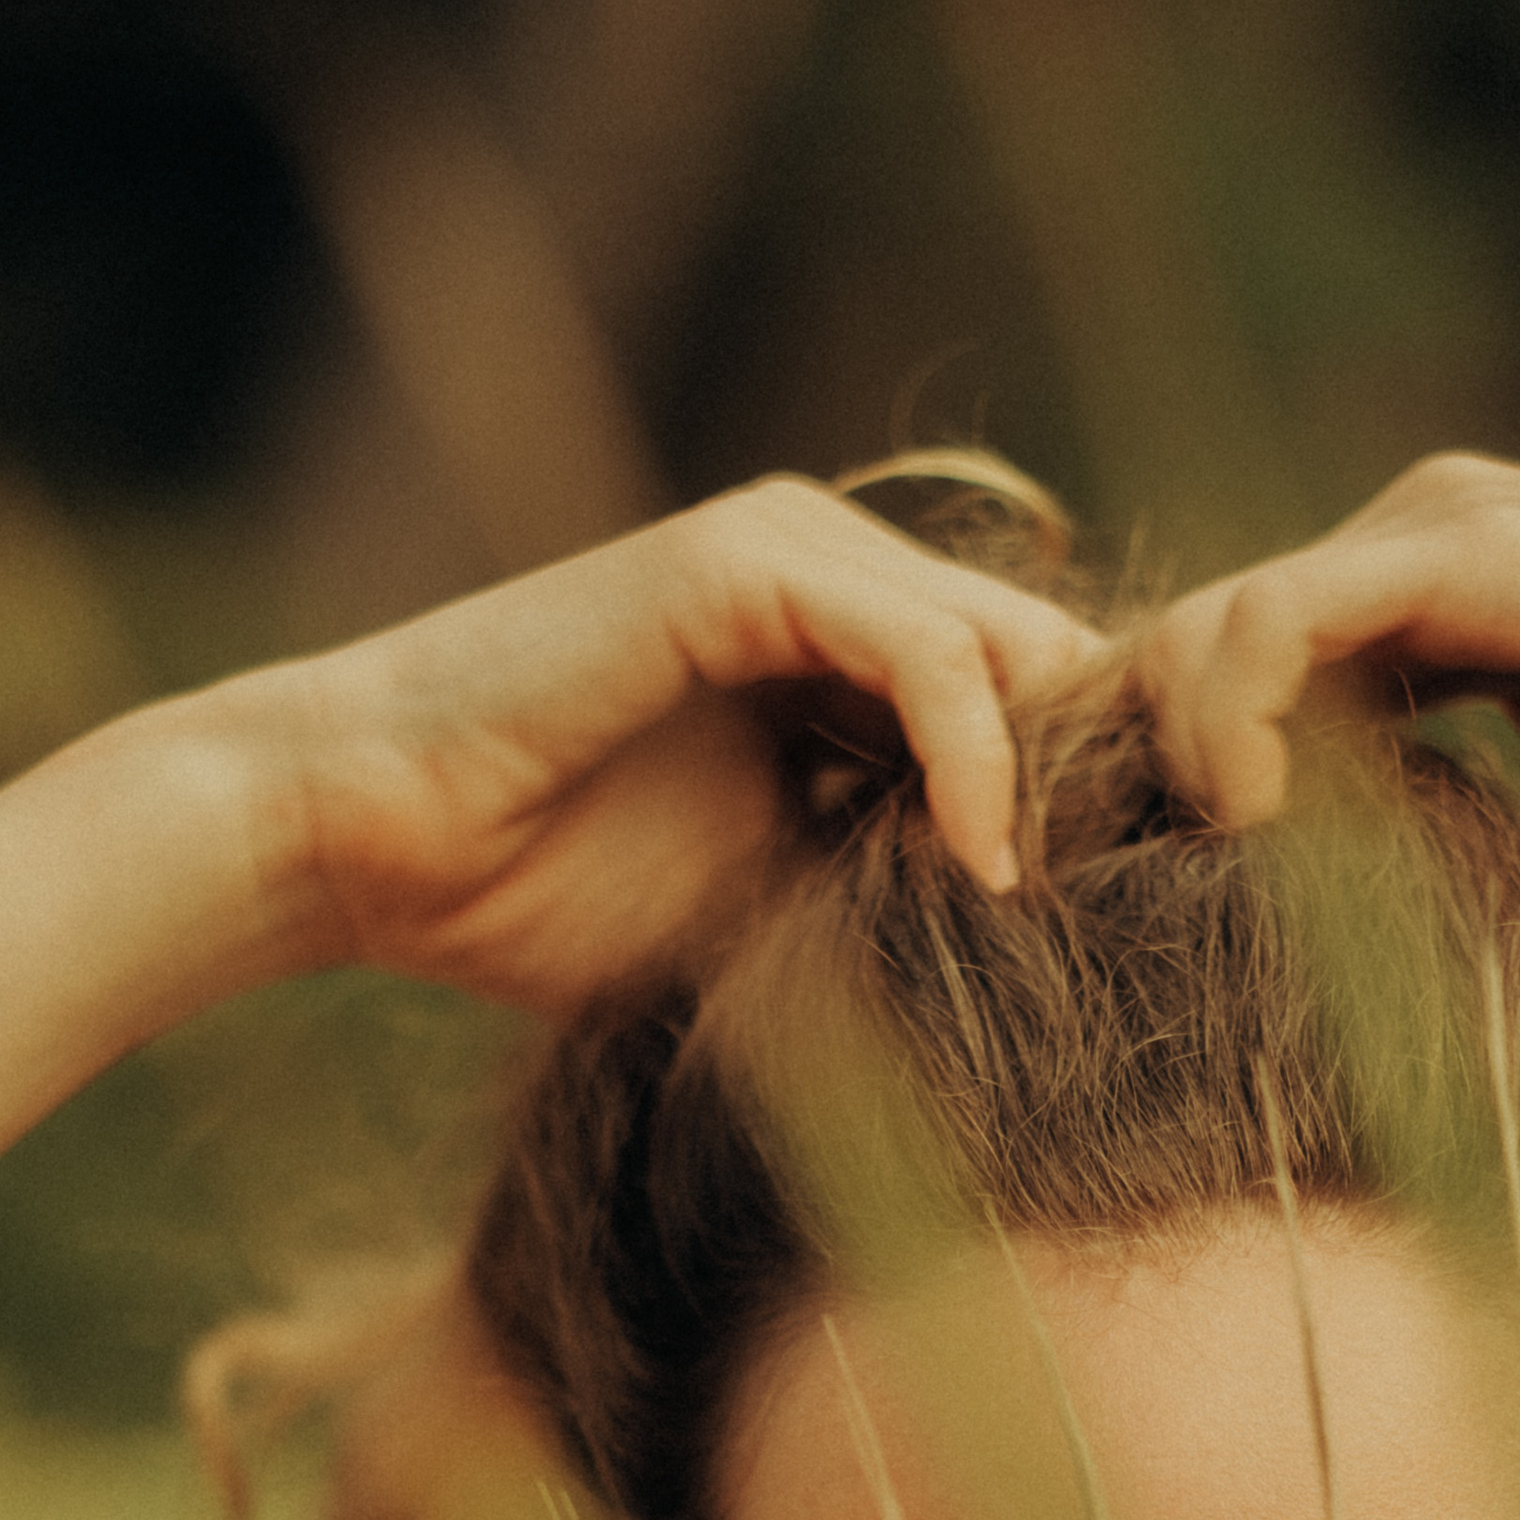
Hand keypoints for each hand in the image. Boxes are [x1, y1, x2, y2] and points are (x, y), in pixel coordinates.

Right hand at [256, 478, 1103, 1009]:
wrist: (380, 850)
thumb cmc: (547, 901)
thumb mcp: (779, 912)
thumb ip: (900, 894)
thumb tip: (1061, 962)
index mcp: (841, 656)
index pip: (1033, 704)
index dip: (1100, 807)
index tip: (1138, 930)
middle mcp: (831, 584)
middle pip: (1050, 665)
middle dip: (1107, 787)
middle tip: (1133, 916)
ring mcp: (790, 557)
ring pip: (1009, 651)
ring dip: (1055, 784)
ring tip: (1045, 909)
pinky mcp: (745, 565)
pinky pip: (927, 652)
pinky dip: (978, 757)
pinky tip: (982, 864)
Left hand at [1142, 453, 1519, 939]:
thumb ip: (1487, 905)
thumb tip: (1405, 1031)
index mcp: (1446, 614)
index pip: (1248, 677)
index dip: (1177, 788)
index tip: (1147, 909)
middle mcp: (1427, 547)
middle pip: (1197, 642)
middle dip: (1133, 771)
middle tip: (1127, 900)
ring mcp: (1445, 530)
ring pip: (1212, 622)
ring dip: (1168, 755)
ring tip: (1198, 875)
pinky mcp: (1469, 547)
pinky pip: (1278, 620)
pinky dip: (1229, 718)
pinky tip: (1247, 823)